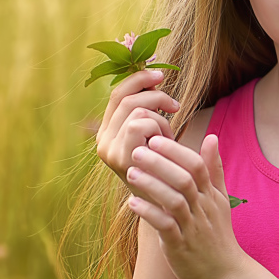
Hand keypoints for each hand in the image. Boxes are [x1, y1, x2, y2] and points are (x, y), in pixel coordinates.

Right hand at [95, 69, 179, 186]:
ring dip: (160, 119)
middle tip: (175, 106)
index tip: (160, 73)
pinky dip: (159, 129)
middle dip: (155, 96)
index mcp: (108, 131)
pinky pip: (141, 124)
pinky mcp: (119, 158)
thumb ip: (150, 108)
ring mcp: (108, 150)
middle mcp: (103, 140)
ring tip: (168, 138)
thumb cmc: (167, 166)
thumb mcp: (156, 134)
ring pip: (136, 110)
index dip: (138, 78)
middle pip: (126, 97)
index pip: (117, 93)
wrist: (168, 204)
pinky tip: (165, 146)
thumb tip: (154, 73)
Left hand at [125, 133, 245, 278]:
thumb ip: (215, 169)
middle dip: (160, 163)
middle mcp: (203, 208)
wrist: (225, 275)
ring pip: (174, 201)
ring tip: (131, 172)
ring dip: (152, 185)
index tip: (155, 138)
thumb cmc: (218, 235)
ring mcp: (192, 227)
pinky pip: (165, 226)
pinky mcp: (180, 246)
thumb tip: (212, 137)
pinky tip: (132, 203)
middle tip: (137, 150)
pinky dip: (149, 213)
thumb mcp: (220, 200)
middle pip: (184, 179)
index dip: (176, 150)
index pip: (196, 165)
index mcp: (210, 195)